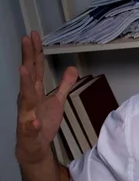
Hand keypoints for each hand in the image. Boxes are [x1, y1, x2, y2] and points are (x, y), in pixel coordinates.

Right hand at [15, 31, 78, 164]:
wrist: (34, 145)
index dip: (35, 52)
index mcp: (35, 91)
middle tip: (26, 39)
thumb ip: (64, 84)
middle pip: (29, 75)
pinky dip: (32, 124)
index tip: (34, 35)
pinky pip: (30, 127)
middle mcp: (28, 98)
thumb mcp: (57, 101)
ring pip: (26, 98)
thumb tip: (72, 67)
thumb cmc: (42, 121)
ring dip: (24, 83)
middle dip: (27, 57)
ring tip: (24, 69)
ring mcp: (27, 113)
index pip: (35, 68)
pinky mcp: (29, 130)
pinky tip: (34, 121)